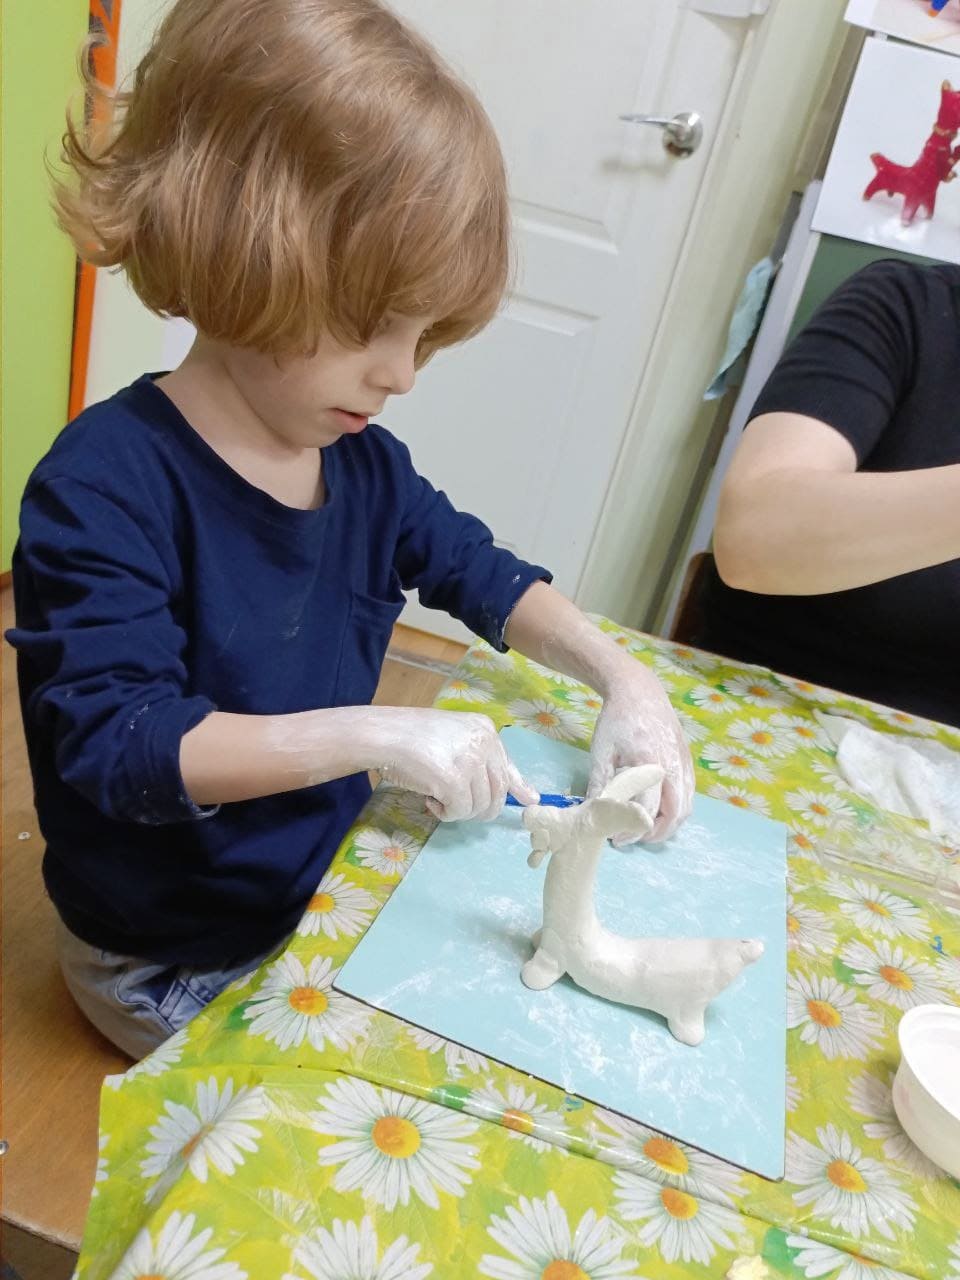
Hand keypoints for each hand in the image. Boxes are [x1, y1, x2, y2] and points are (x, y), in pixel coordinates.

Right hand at [372, 709, 537, 821]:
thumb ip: (480, 761)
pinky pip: (460, 811)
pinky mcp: (454, 780)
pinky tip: (431, 802)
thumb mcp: (452, 740)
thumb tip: (525, 796)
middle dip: (482, 809)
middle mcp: (484, 742)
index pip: (508, 765)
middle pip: (498, 791)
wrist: (383, 734)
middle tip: (459, 810)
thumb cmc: (410, 737)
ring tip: (437, 799)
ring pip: (480, 805)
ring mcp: (470, 760)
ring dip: (459, 811)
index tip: (530, 800)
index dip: (518, 787)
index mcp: (485, 729)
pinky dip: (446, 814)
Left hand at [587, 667, 693, 841]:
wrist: (639, 692)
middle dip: (654, 834)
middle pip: (674, 815)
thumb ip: (599, 785)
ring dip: (668, 824)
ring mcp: (684, 765)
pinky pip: (689, 794)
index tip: (615, 839)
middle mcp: (673, 768)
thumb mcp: (601, 753)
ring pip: (686, 808)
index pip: (646, 811)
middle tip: (633, 838)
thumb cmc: (617, 721)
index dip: (631, 830)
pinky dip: (677, 809)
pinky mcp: (688, 762)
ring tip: (645, 826)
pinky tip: (659, 809)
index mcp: (649, 765)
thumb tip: (592, 814)